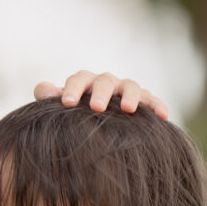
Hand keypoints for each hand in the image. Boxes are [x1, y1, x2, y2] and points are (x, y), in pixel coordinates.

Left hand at [33, 71, 169, 120]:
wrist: (97, 126)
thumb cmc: (75, 116)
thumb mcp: (61, 108)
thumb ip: (49, 97)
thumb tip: (44, 90)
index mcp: (85, 82)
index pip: (79, 79)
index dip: (72, 89)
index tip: (66, 103)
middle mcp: (107, 83)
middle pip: (105, 81)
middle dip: (101, 92)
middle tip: (96, 108)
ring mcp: (126, 90)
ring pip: (131, 86)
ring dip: (130, 95)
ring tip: (128, 110)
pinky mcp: (144, 101)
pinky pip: (152, 100)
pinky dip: (157, 105)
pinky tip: (163, 116)